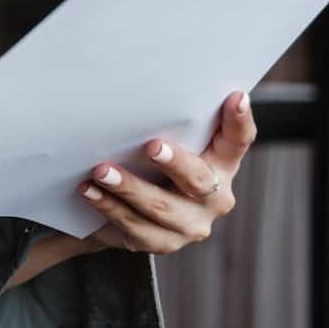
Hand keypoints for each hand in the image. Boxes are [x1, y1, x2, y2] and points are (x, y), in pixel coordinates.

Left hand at [78, 90, 254, 254]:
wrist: (120, 213)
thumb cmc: (146, 165)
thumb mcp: (162, 143)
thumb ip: (165, 124)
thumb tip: (140, 85)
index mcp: (221, 164)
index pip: (237, 141)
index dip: (239, 120)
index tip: (236, 96)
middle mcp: (214, 197)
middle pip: (198, 179)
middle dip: (175, 163)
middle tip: (152, 146)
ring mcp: (191, 224)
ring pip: (161, 207)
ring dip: (129, 188)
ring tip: (101, 171)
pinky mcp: (163, 242)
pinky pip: (136, 227)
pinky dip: (109, 207)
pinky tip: (89, 192)